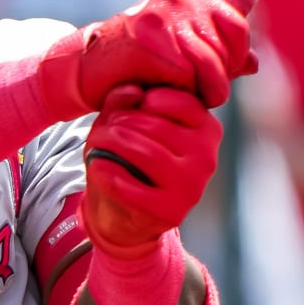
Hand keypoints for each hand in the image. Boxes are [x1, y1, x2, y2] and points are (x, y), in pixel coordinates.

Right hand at [39, 0, 253, 117]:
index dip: (234, 58)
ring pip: (210, 65)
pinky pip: (186, 76)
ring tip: (178, 96)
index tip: (217, 78)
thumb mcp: (183, 55)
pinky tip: (157, 93)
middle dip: (216, 80)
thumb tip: (255, 63)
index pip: (237, 26)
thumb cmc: (136, 65)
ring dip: (200, 92)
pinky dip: (177, 93)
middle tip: (193, 93)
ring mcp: (163, 13)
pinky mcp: (149, 37)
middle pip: (226, 49)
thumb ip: (218, 56)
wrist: (86, 70)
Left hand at [83, 81, 221, 254]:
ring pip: (147, 153)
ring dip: (113, 144)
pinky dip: (111, 175)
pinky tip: (97, 167)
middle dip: (122, 122)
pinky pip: (135, 188)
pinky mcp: (171, 211)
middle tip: (102, 129)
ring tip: (96, 143)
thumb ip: (127, 100)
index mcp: (207, 130)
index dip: (149, 98)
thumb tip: (131, 92)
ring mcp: (192, 186)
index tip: (128, 107)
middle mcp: (206, 157)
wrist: (128, 213)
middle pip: (158, 126)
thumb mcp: (128, 121)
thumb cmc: (133, 159)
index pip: (183, 102)